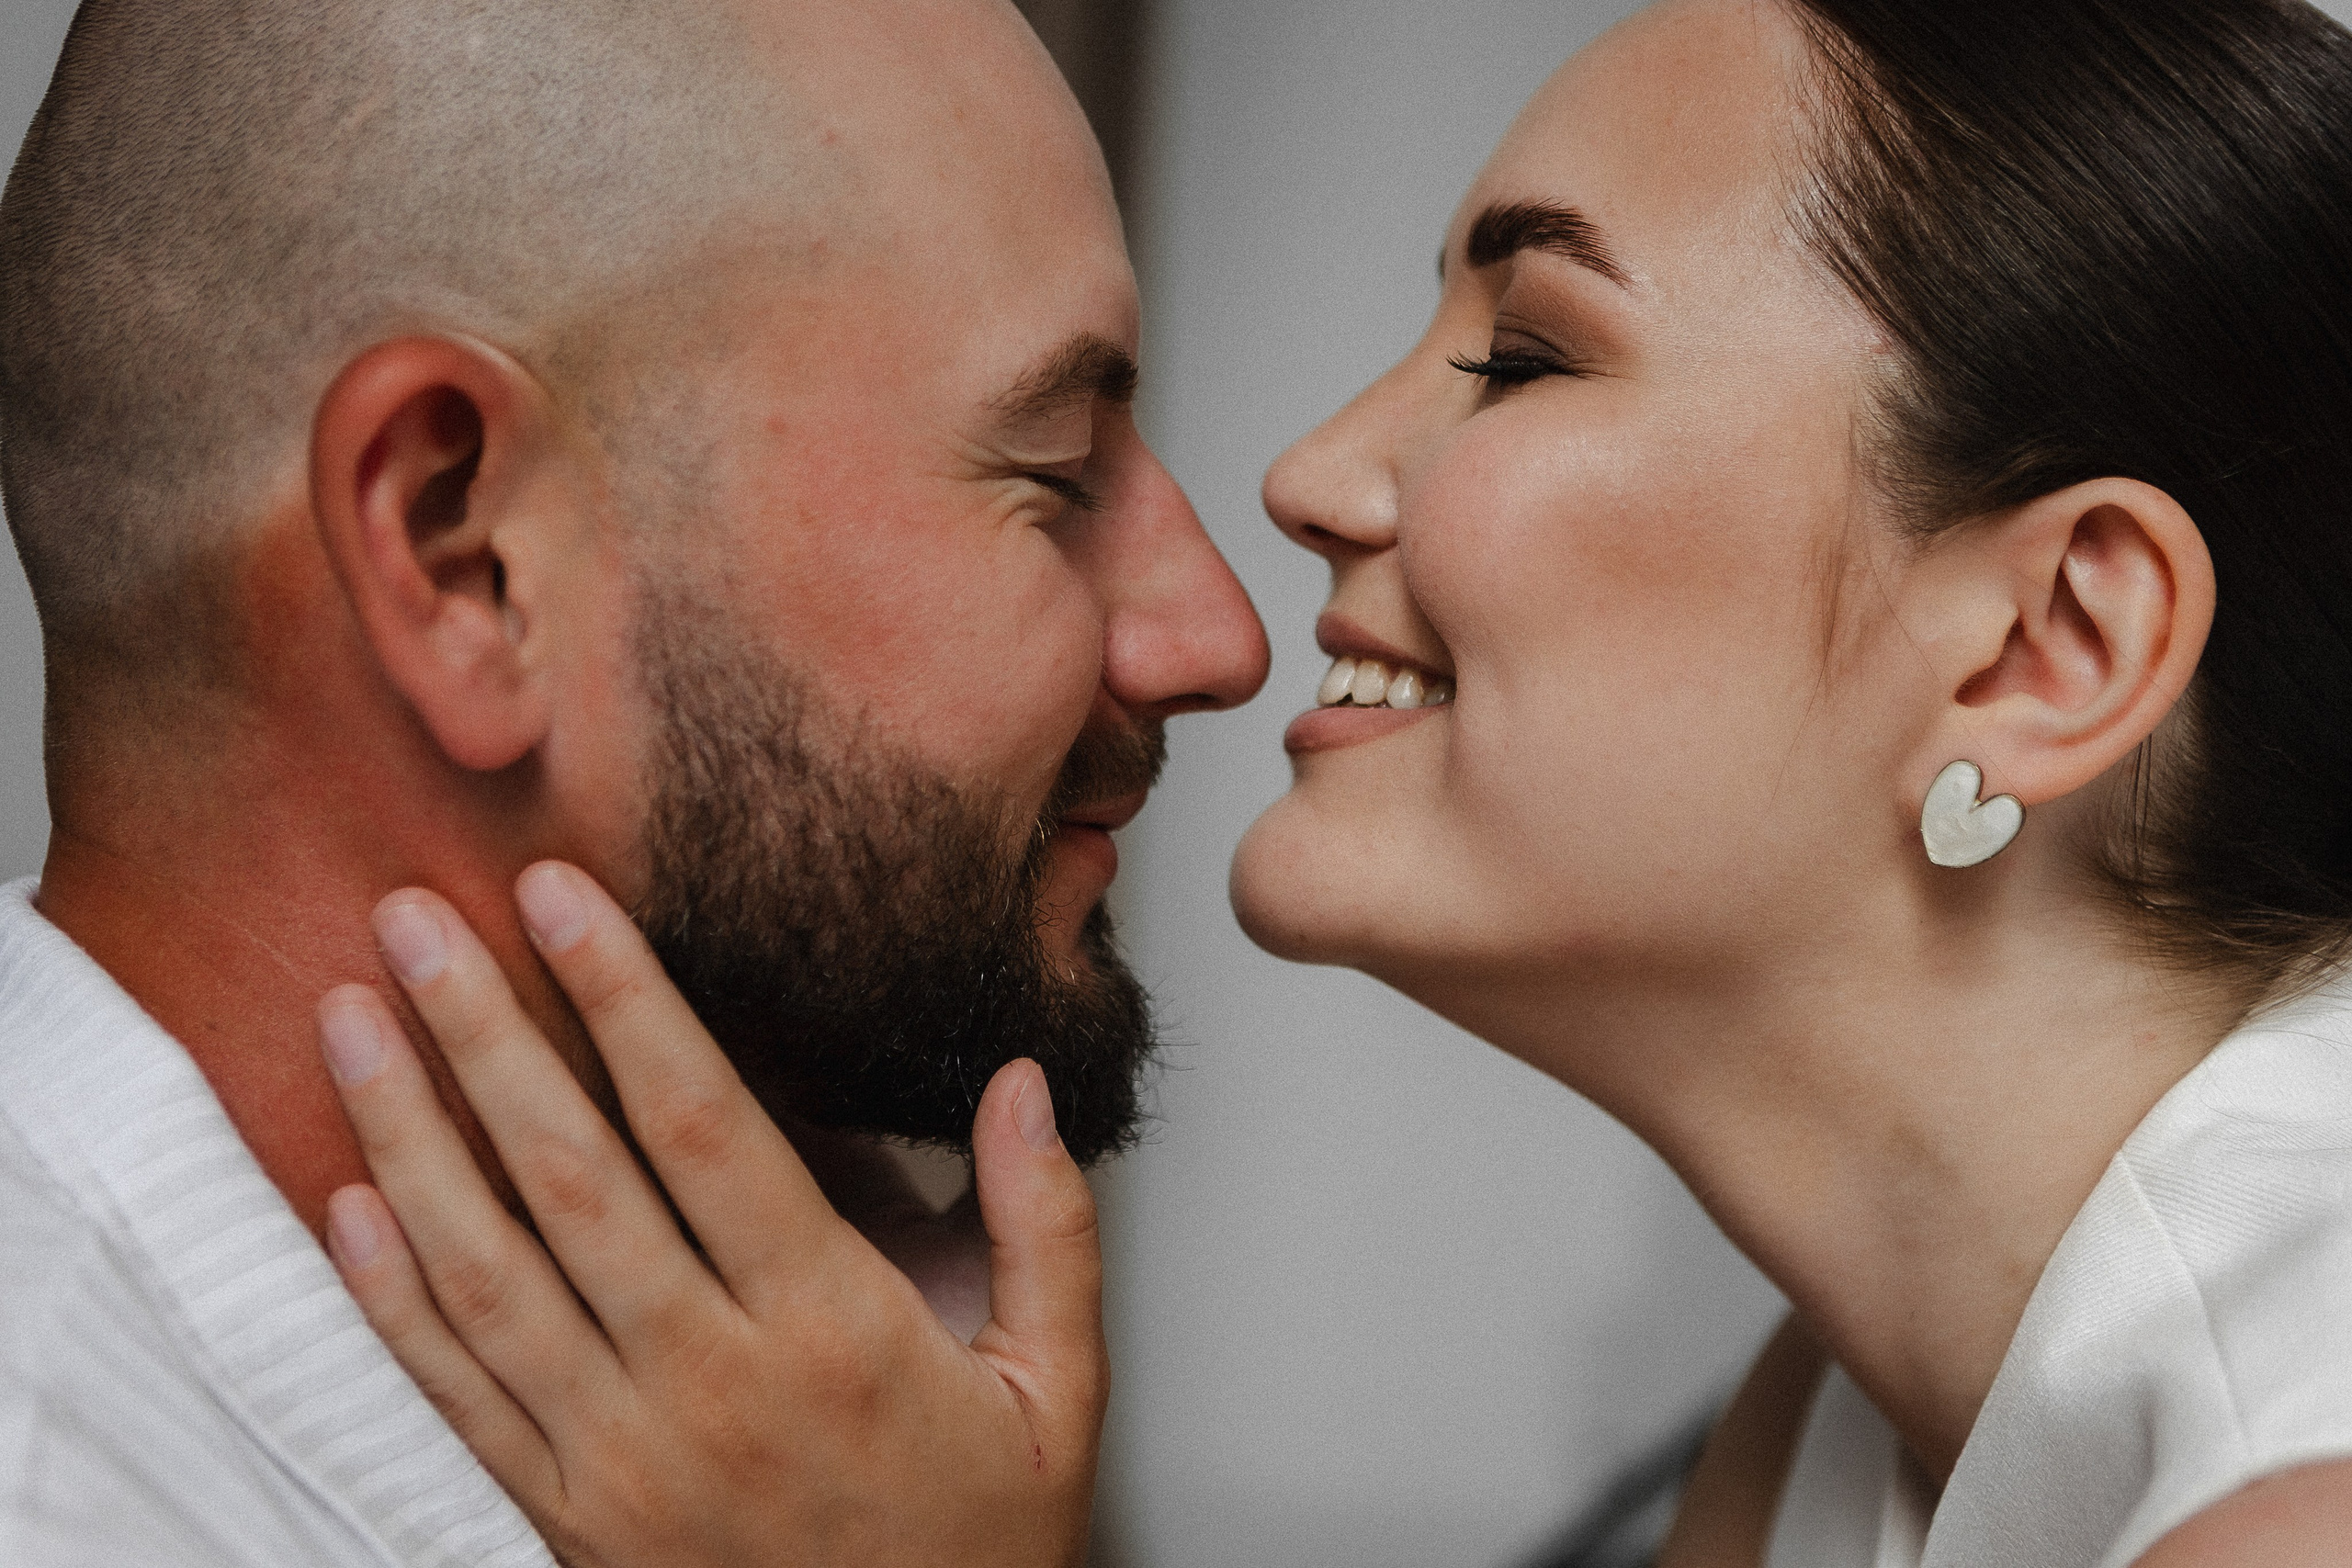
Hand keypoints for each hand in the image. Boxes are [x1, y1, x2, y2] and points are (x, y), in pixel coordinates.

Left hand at [314, 861, 1104, 1567]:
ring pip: (485, 1273)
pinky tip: (345, 1208)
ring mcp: (621, 1460)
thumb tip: (1018, 1084)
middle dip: (480, 1033)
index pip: (699, 1125)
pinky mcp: (569, 1522)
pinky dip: (389, 1299)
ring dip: (404, 1136)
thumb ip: (1048, 1225)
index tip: (559, 896)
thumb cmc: (983, 1548)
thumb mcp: (1062, 1387)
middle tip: (413, 918)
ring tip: (348, 1025)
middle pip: (567, 1177)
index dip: (622, 997)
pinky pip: (458, 1397)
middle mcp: (708, 1385)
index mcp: (829, 1330)